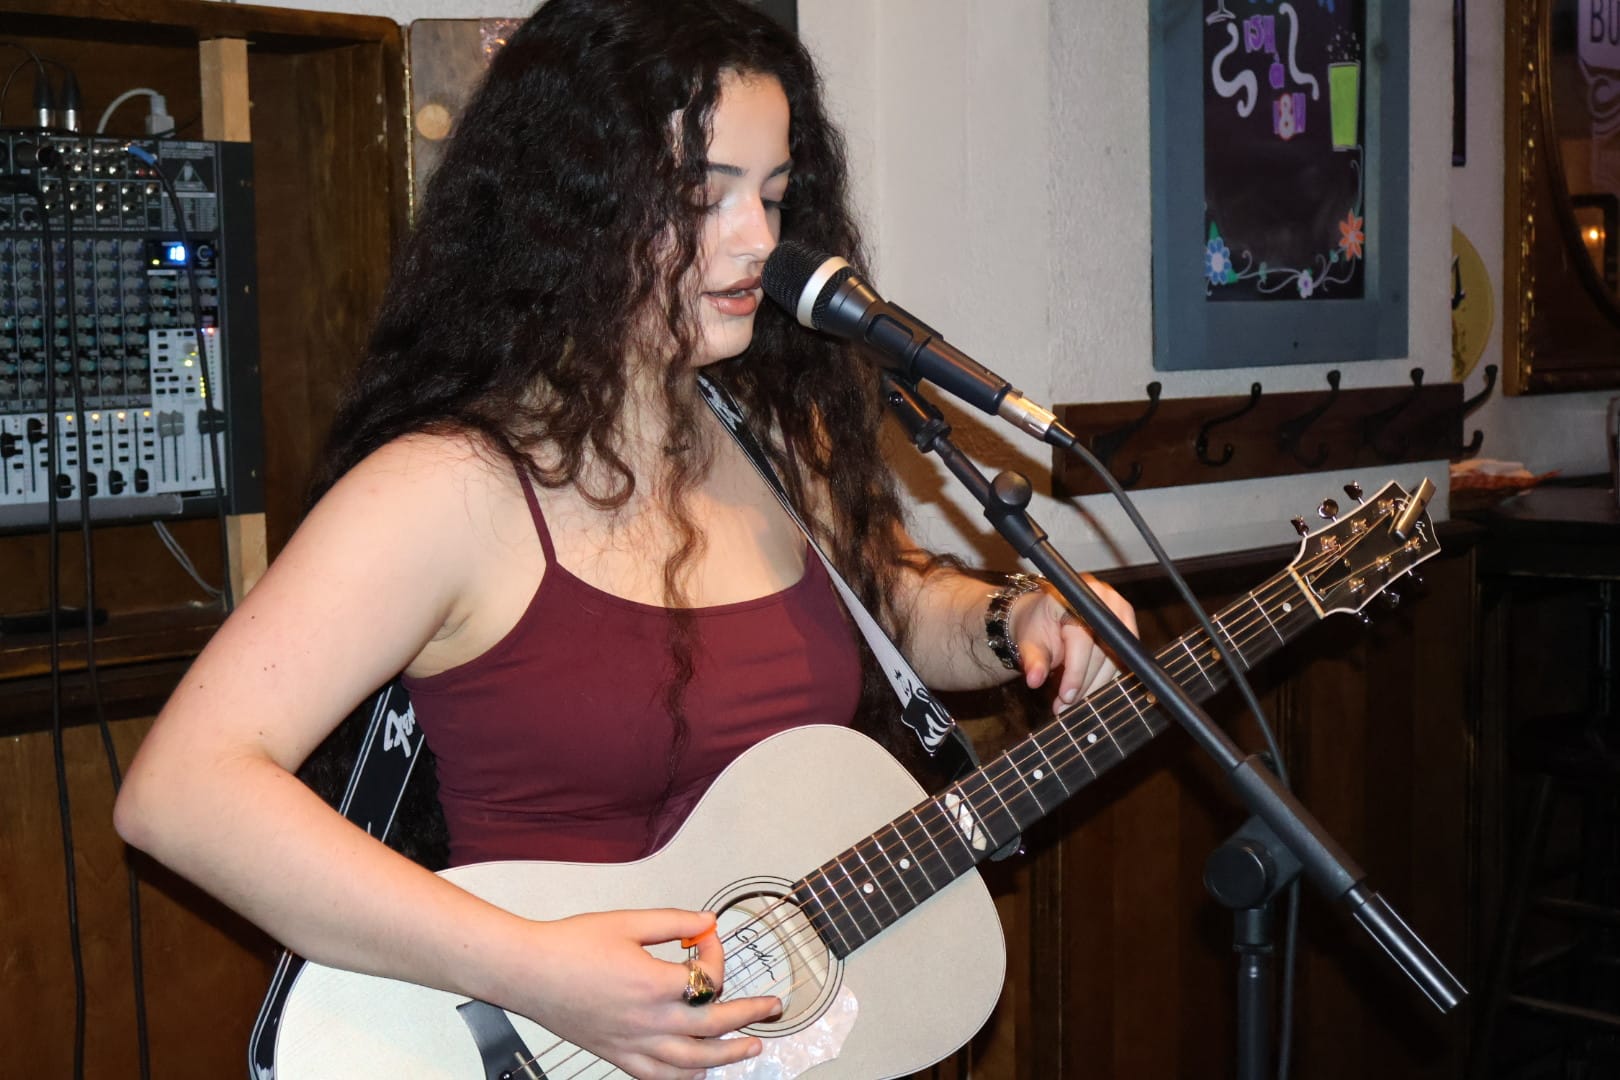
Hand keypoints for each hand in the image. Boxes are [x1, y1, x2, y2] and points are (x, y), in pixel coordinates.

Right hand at [511, 908, 780, 1079]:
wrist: (527, 971)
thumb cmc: (569, 946)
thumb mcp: (628, 921)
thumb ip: (674, 922)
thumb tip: (707, 922)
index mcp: (653, 983)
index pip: (707, 977)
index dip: (715, 954)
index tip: (708, 937)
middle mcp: (647, 1020)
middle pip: (713, 1026)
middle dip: (749, 1015)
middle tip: (770, 1008)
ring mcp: (632, 1043)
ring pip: (692, 1063)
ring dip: (728, 1056)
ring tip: (751, 1048)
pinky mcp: (617, 1055)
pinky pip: (658, 1077)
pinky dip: (684, 1079)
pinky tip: (698, 1073)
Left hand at [1007, 575, 1136, 712]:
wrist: (1046, 615)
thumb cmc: (1037, 625)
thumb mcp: (1029, 640)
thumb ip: (1033, 659)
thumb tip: (1034, 679)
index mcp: (1075, 596)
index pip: (1081, 641)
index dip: (1075, 673)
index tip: (1066, 697)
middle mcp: (1102, 598)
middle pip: (1102, 652)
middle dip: (1085, 684)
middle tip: (1067, 705)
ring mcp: (1119, 610)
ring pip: (1116, 659)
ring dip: (1097, 685)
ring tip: (1075, 702)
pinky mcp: (1127, 624)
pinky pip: (1123, 658)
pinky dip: (1106, 677)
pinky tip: (1090, 689)